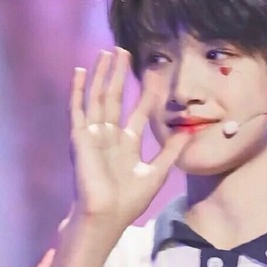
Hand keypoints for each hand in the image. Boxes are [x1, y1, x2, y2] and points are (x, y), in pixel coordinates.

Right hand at [69, 47, 185, 243]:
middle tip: (123, 51)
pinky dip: (78, 90)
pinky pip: (77, 109)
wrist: (107, 215)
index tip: (155, 75)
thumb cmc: (129, 201)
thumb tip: (189, 132)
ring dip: (101, 75)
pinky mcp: (80, 137)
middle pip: (114, 98)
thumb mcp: (157, 172)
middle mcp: (109, 136)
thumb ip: (171, 151)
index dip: (146, 93)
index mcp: (127, 144)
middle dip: (119, 75)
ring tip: (106, 53)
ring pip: (97, 98)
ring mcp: (93, 135)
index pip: (138, 112)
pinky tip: (80, 71)